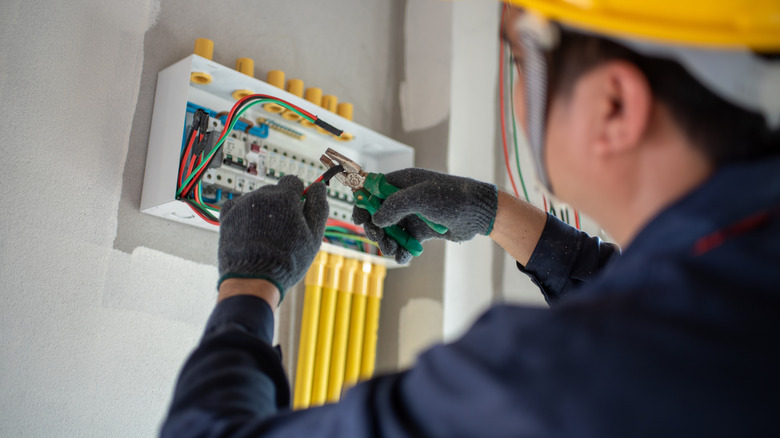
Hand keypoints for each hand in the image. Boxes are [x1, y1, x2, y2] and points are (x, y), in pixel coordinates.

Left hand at [218, 175, 327, 300]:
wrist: (254, 278)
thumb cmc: (287, 260)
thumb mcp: (314, 235)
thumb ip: (318, 207)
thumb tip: (319, 187)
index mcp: (285, 196)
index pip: (293, 181)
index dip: (298, 194)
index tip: (298, 208)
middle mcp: (262, 195)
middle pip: (274, 190)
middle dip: (280, 204)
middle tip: (284, 228)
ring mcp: (242, 204)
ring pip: (257, 199)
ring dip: (262, 210)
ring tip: (266, 235)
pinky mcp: (227, 215)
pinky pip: (238, 206)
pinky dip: (244, 215)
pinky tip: (250, 232)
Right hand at [353, 168, 497, 263]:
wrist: (478, 213)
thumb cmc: (452, 197)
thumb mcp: (421, 197)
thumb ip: (395, 205)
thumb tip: (376, 220)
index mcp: (402, 182)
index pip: (372, 189)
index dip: (362, 203)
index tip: (358, 220)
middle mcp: (404, 198)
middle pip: (377, 213)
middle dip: (375, 228)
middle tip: (379, 239)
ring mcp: (413, 214)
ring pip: (390, 230)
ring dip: (387, 242)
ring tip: (392, 250)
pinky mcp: (422, 230)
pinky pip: (405, 241)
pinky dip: (402, 250)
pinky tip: (404, 257)